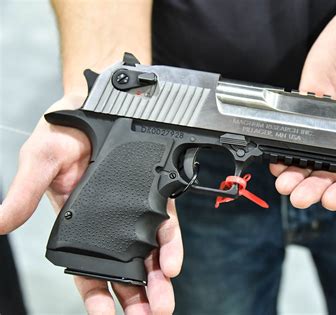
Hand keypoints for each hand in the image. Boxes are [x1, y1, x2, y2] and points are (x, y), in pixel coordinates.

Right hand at [0, 94, 182, 313]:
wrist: (97, 103)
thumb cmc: (66, 132)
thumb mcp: (39, 161)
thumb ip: (24, 193)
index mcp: (78, 222)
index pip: (86, 266)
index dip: (94, 292)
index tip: (103, 314)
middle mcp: (110, 222)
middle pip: (123, 268)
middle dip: (135, 296)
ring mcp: (134, 210)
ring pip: (148, 254)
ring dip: (156, 281)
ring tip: (161, 303)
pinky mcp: (156, 194)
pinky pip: (165, 226)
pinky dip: (170, 246)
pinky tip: (171, 263)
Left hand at [271, 3, 335, 210]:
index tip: (330, 199)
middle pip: (329, 172)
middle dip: (313, 188)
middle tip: (299, 197)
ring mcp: (325, 124)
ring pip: (307, 158)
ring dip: (294, 174)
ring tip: (284, 184)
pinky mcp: (306, 107)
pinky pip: (292, 132)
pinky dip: (281, 148)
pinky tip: (274, 159)